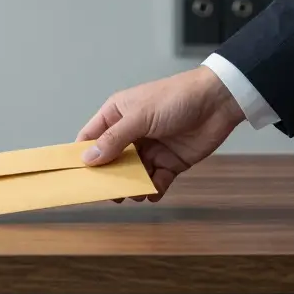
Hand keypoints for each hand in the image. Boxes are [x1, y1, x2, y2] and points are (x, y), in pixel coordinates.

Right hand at [75, 66, 244, 201]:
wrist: (217, 102)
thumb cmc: (175, 99)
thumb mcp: (140, 117)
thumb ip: (114, 139)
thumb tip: (88, 159)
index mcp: (117, 115)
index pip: (91, 138)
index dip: (82, 156)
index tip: (76, 177)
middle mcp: (130, 133)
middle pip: (111, 160)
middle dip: (109, 177)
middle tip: (108, 193)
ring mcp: (150, 148)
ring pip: (133, 174)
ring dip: (132, 186)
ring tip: (135, 194)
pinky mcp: (170, 161)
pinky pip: (156, 180)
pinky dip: (154, 189)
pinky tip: (153, 193)